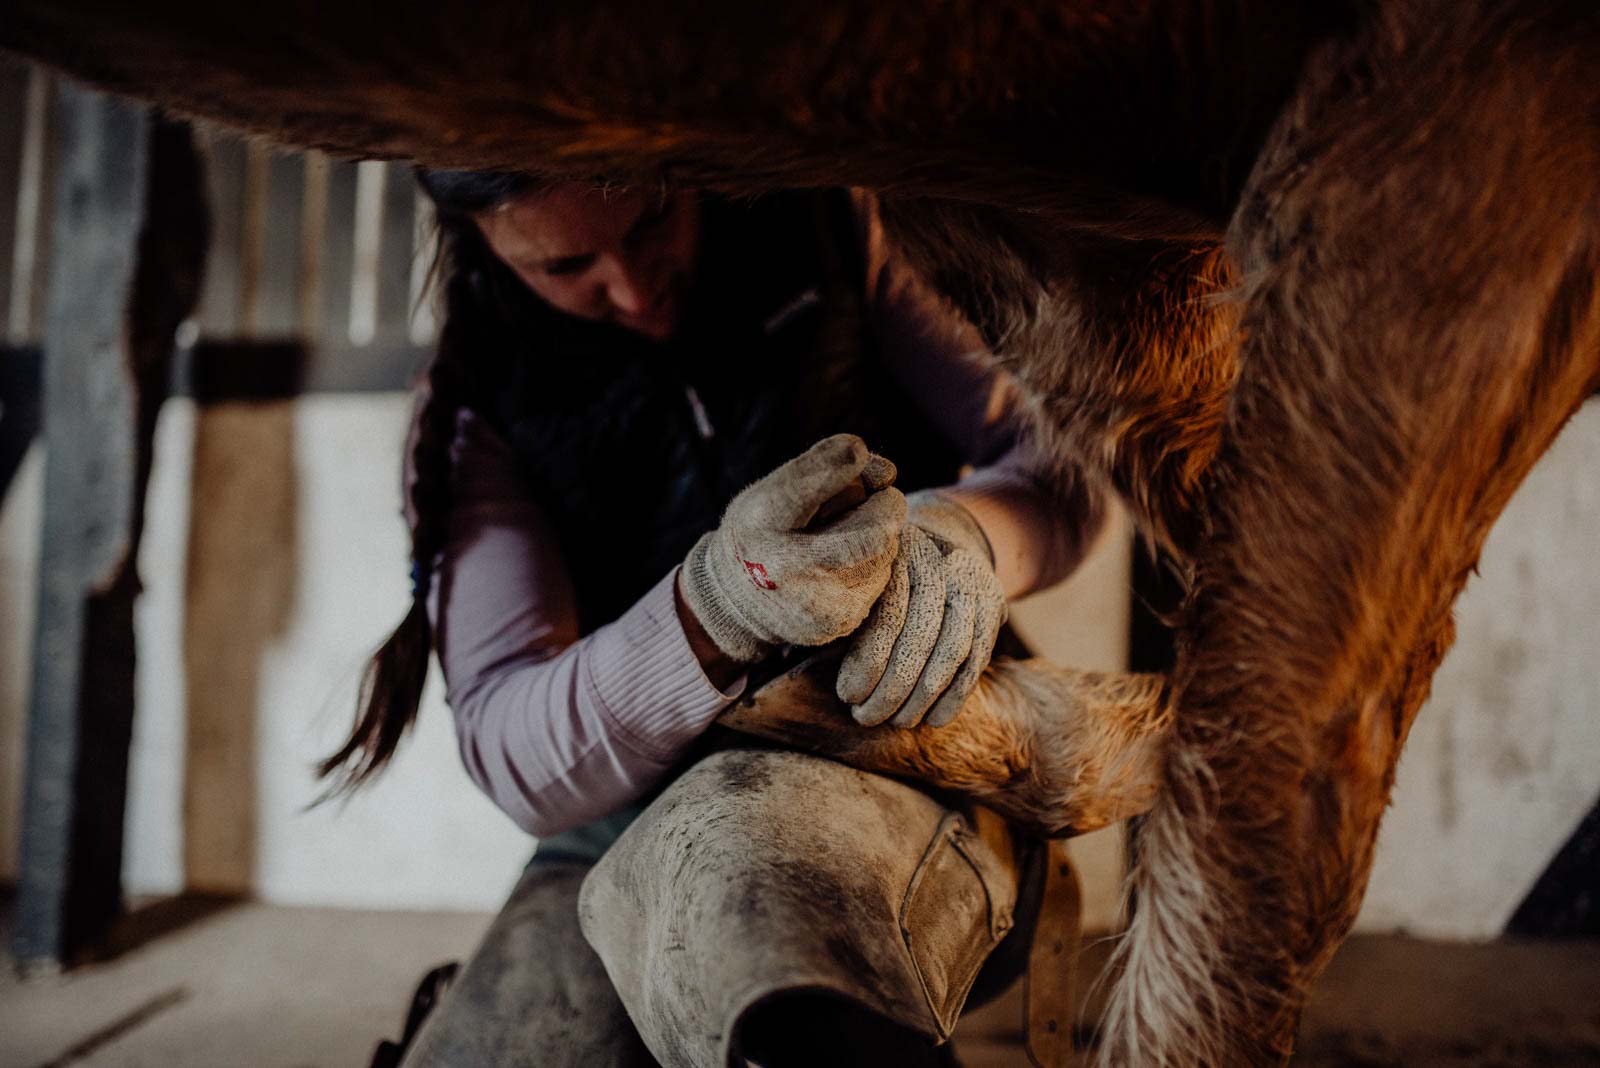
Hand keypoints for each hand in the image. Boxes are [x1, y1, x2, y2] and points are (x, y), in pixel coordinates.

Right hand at [680, 434, 906, 661]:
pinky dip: (872, 564)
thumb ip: (827, 466)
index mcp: (763, 522)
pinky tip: (844, 564)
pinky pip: (880, 580)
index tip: (857, 451)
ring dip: (878, 537)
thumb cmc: (763, 529)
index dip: (839, 466)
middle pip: (873, 534)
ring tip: (847, 535)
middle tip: (881, 498)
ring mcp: (817, 602)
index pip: (804, 489)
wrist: (737, 601)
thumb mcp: (775, 488)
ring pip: (883, 555)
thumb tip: (888, 473)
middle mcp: (787, 567)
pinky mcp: (840, 622)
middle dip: (886, 509)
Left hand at [836, 490, 1005, 726]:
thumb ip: (826, 615)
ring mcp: (971, 580)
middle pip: (921, 634)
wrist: (935, 543)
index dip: (868, 661)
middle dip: (894, 686)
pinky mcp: (993, 601)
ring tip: (897, 723)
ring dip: (923, 695)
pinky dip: (956, 693)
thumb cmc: (872, 576)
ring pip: (952, 649)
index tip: (846, 696)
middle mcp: (938, 559)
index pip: (887, 612)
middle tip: (866, 718)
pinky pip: (978, 656)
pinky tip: (933, 720)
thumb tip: (780, 661)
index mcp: (895, 549)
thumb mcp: (847, 582)